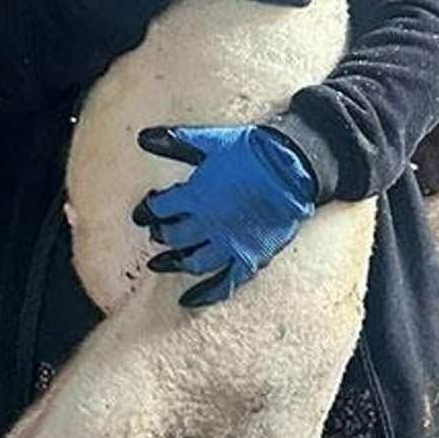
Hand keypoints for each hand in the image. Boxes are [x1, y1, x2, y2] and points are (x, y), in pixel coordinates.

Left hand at [131, 124, 316, 305]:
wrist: (295, 165)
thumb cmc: (254, 151)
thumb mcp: (211, 141)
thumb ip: (176, 142)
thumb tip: (143, 138)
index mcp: (195, 196)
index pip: (159, 209)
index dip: (147, 210)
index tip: (143, 211)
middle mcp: (207, 225)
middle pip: (172, 236)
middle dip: (161, 234)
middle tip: (157, 233)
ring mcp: (228, 245)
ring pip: (192, 262)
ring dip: (174, 264)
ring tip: (161, 264)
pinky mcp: (249, 258)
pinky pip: (222, 284)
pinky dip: (204, 294)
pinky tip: (188, 300)